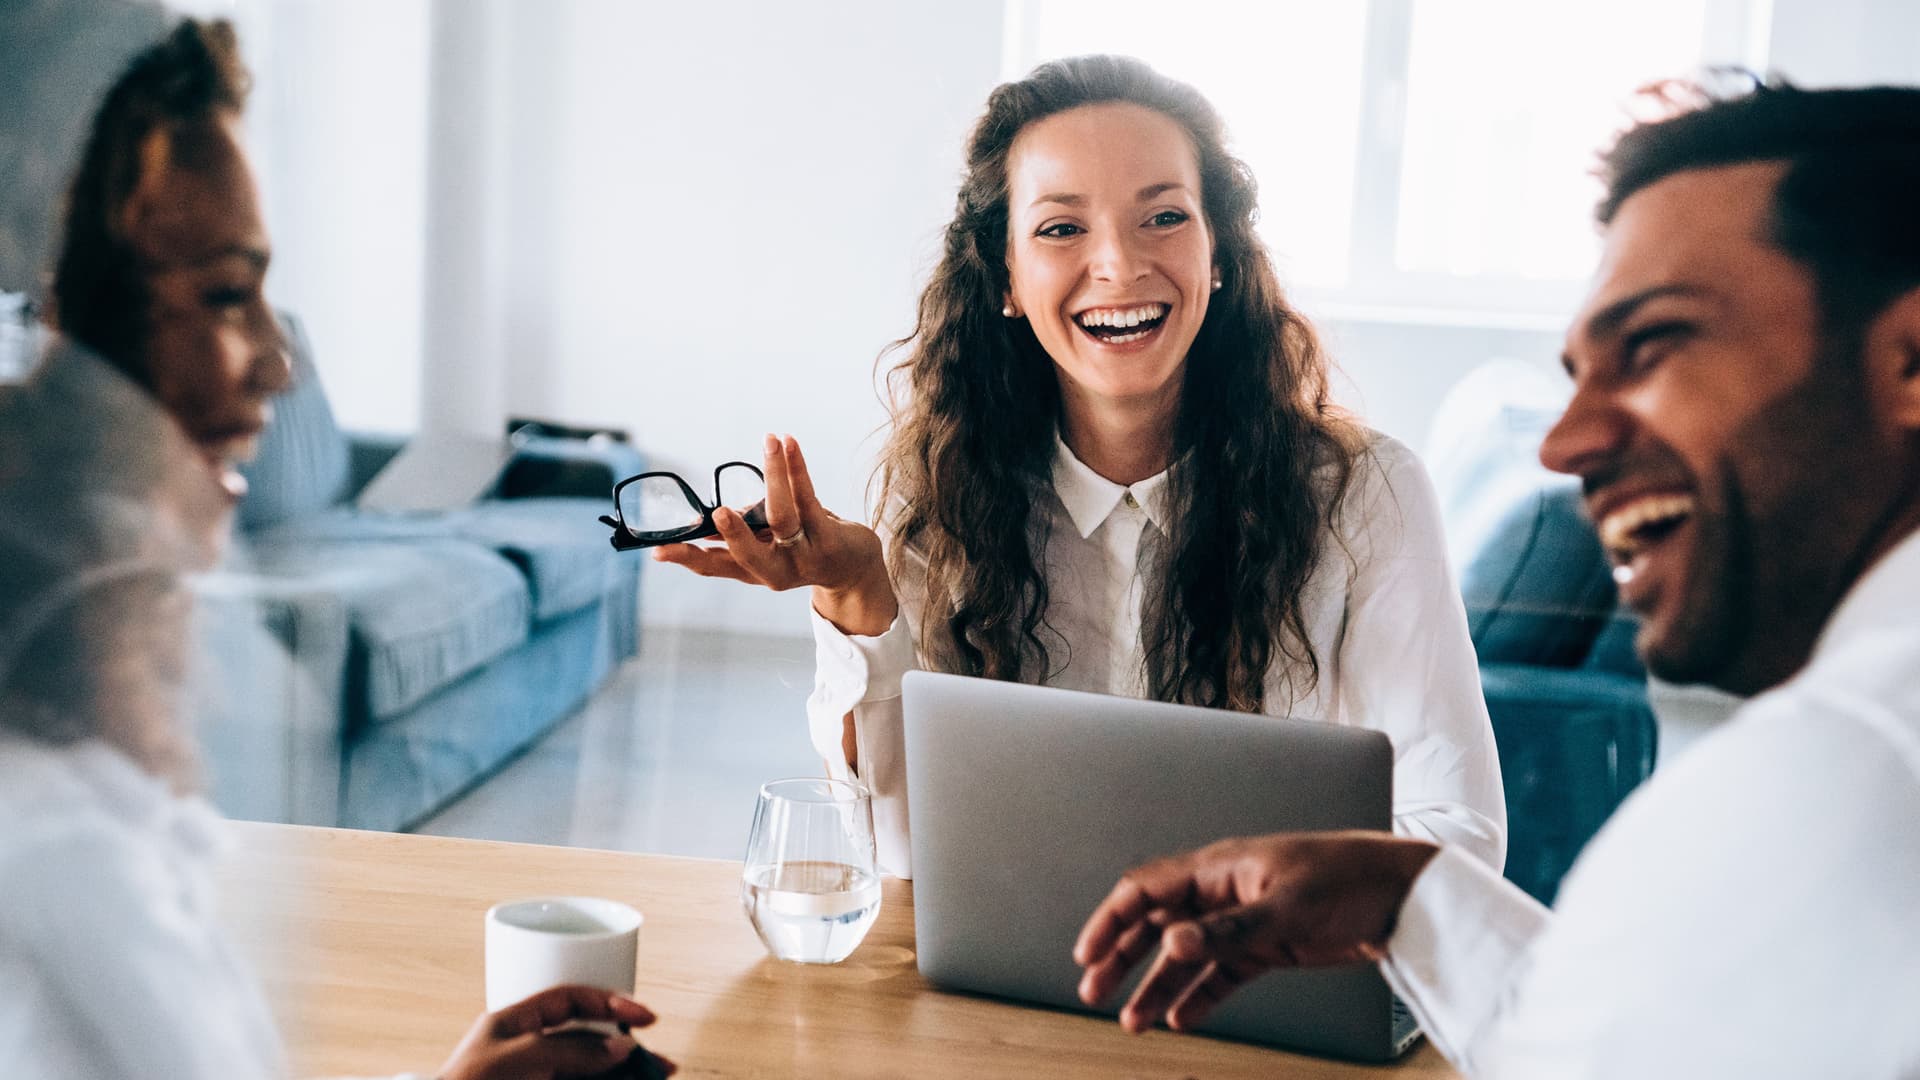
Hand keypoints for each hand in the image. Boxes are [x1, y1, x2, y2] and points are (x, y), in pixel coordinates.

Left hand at [437, 986, 676, 1079]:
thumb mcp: (520, 1059)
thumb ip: (571, 1050)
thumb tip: (619, 1045)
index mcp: (513, 1024)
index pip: (571, 1000)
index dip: (610, 1002)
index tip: (644, 1016)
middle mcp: (527, 1051)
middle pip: (589, 1041)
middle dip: (626, 1049)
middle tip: (661, 1061)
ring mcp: (535, 1078)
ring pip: (590, 1073)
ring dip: (623, 1074)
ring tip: (656, 1077)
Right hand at [652, 433, 896, 635]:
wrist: (854, 568)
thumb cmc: (801, 548)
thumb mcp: (768, 546)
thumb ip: (741, 533)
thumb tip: (708, 521)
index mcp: (754, 571)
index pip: (715, 566)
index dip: (686, 559)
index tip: (658, 552)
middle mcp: (777, 569)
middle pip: (751, 555)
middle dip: (734, 534)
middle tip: (717, 513)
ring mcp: (805, 554)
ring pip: (784, 515)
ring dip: (775, 475)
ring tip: (769, 441)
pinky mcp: (829, 537)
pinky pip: (809, 497)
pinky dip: (797, 467)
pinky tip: (788, 443)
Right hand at [1073, 831, 1438, 1033]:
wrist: (1405, 895)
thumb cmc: (1349, 880)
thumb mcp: (1286, 907)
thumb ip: (1228, 929)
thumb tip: (1172, 943)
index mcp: (1220, 867)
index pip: (1147, 889)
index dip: (1111, 920)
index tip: (1087, 954)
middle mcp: (1224, 892)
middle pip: (1156, 924)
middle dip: (1122, 958)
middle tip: (1093, 992)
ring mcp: (1245, 920)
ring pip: (1185, 956)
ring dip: (1157, 986)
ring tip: (1134, 1020)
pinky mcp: (1268, 946)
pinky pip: (1222, 974)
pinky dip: (1199, 996)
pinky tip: (1181, 1019)